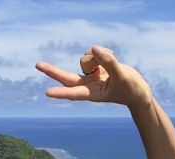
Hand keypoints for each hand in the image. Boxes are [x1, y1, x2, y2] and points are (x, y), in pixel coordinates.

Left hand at [36, 45, 151, 107]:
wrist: (137, 91)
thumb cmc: (131, 89)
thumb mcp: (122, 75)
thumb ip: (109, 62)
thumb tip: (95, 49)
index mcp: (92, 93)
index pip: (74, 92)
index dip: (61, 92)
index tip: (47, 93)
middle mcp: (88, 85)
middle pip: (67, 76)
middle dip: (52, 71)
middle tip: (37, 65)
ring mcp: (90, 76)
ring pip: (84, 59)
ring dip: (96, 55)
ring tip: (110, 58)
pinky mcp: (94, 67)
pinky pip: (92, 53)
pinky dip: (101, 52)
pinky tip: (110, 55)